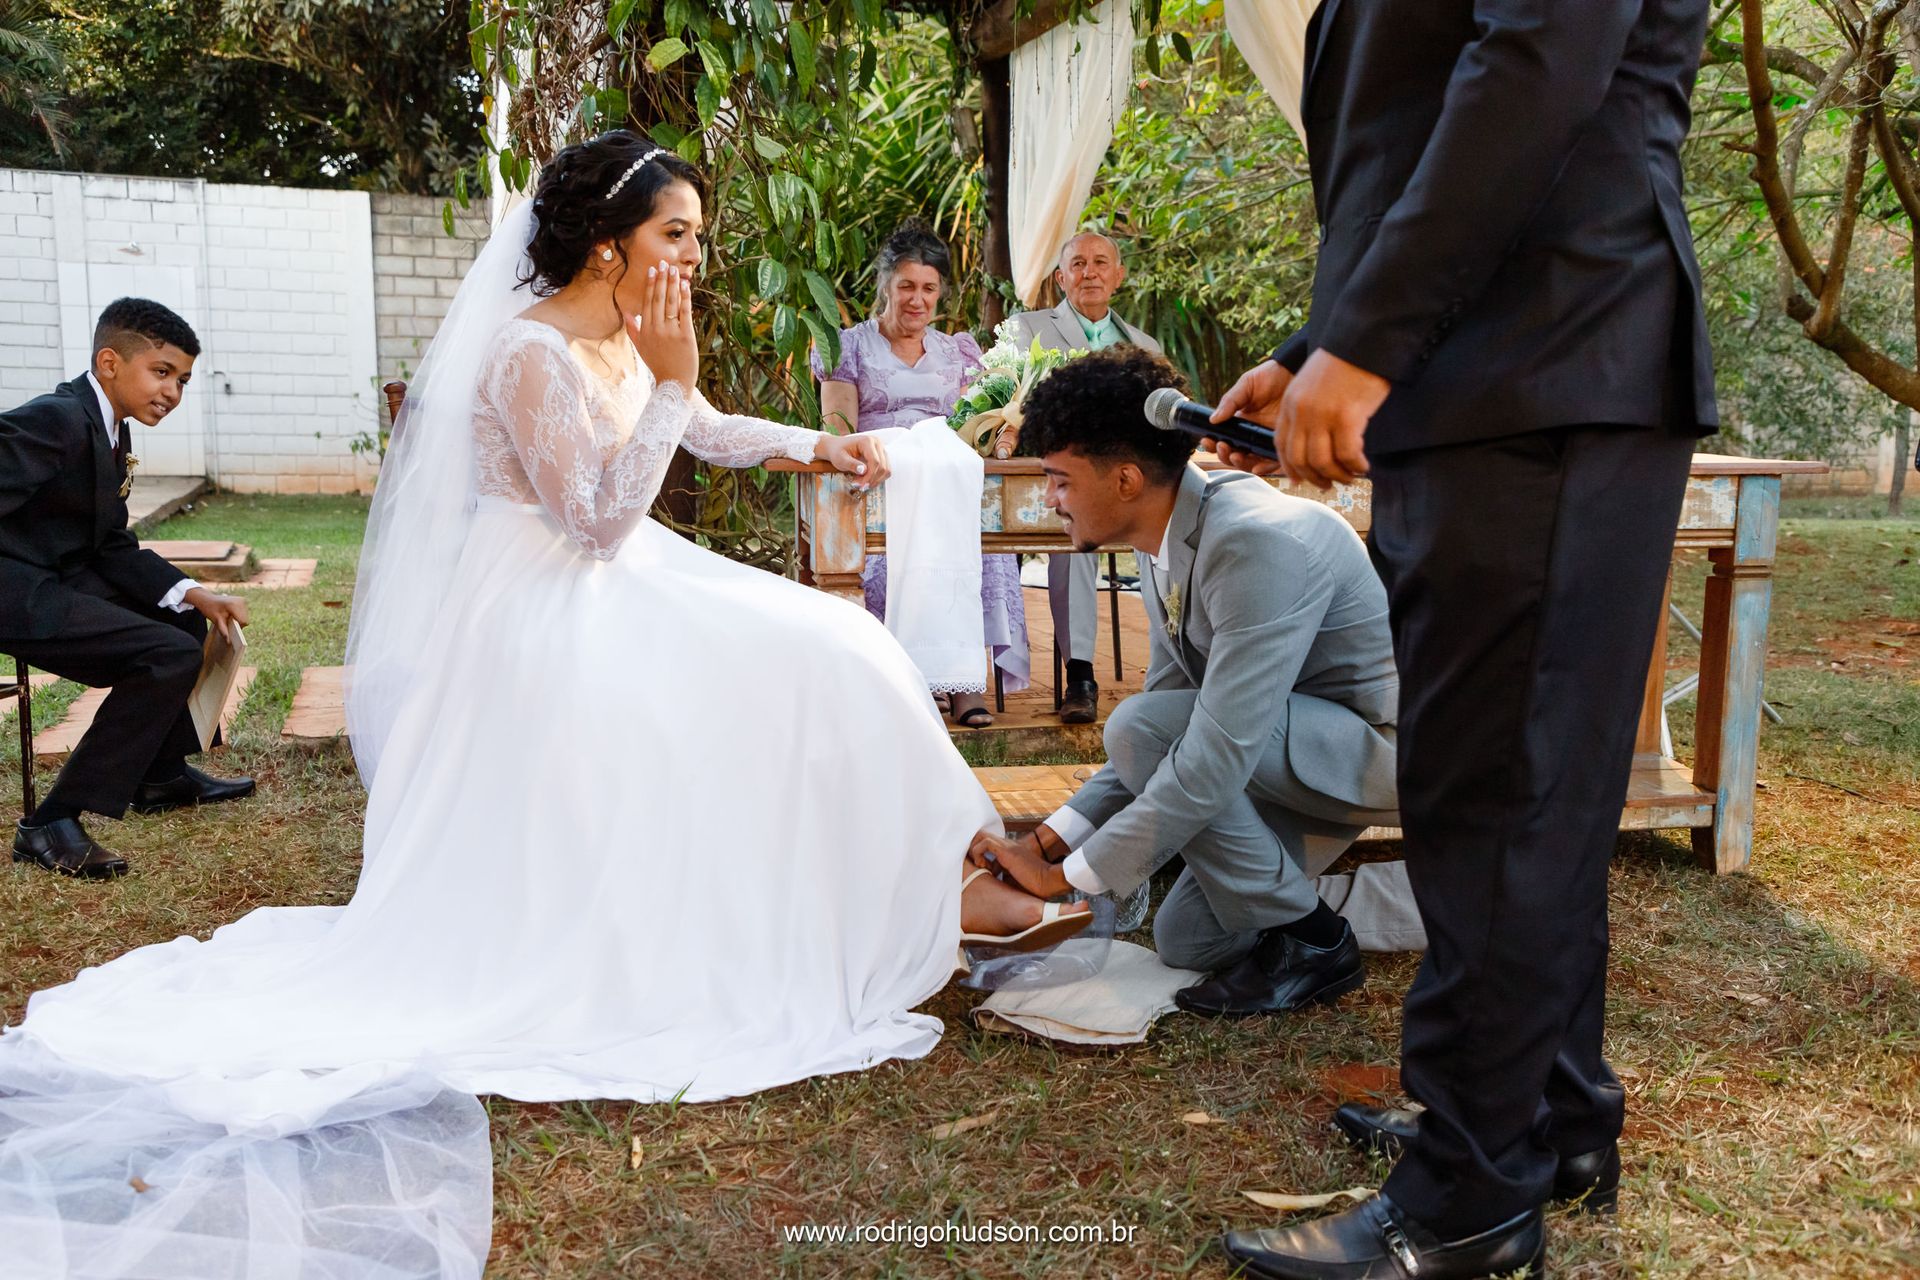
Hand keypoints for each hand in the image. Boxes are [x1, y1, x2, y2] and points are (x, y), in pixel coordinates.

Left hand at [185, 587, 248, 642]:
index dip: (237, 627)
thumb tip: (229, 641)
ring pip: (246, 617)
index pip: (243, 621)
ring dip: (238, 620)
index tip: (228, 626)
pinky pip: (244, 613)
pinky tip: (230, 614)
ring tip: (228, 617)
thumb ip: (224, 630)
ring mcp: (243, 600)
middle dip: (238, 624)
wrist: (206, 599)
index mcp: (234, 605)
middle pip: (245, 620)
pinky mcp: (243, 600)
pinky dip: (239, 616)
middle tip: (226, 621)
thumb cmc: (210, 609)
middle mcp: (241, 601)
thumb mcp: (216, 620)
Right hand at [624, 259, 697, 392]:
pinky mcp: (685, 336)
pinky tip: (686, 285)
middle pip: (659, 299)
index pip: (647, 302)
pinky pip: (684, 312)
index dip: (651, 285)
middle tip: (664, 262)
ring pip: (671, 303)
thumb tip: (626, 313)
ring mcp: (671, 332)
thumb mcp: (641, 348)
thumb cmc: (658, 364)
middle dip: (661, 279)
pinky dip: (685, 298)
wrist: (673, 383)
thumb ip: (633, 329)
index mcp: (645, 330)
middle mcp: (656, 329)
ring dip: (673, 284)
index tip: (653, 270)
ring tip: (675, 270)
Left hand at [815, 431, 890, 490]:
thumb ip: (851, 464)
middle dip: (872, 479)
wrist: (836, 448)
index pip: (875, 461)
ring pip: (886, 470)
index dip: (870, 475)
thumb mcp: (840, 458)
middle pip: (883, 466)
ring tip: (862, 483)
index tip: (861, 485)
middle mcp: (877, 443)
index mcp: (867, 441)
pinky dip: (877, 478)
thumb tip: (863, 471)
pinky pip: (885, 470)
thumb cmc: (837, 451)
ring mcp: (881, 450)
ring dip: (875, 480)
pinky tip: (866, 480)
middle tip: (860, 486)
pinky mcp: (882, 456)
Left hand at [967, 828, 1069, 898]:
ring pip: (981, 836)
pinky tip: (983, 866)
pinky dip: (978, 853)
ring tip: (979, 866)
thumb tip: (988, 886)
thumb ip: (1002, 879)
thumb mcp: (1014, 882)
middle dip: (974, 849)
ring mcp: (1008, 846)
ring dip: (975, 850)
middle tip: (976, 865)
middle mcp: (1008, 845)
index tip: (982, 871)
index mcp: (1011, 851)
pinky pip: (985, 843)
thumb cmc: (1035, 886)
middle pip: (982, 836)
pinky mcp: (1007, 851)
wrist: (1049, 882)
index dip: (980, 856)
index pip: (989, 844)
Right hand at [1203, 359, 1290, 476]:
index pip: (1224, 439)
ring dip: (1241, 463)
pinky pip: (1274, 462)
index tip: (1207, 440)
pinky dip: (1265, 468)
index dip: (1213, 444)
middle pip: (1235, 454)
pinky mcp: (1285, 443)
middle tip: (1222, 446)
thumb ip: (1230, 402)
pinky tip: (1257, 466)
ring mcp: (1268, 440)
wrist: (1294, 371)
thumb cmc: (1270, 376)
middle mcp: (1253, 435)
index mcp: (1241, 423)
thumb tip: (1213, 420)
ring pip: (1252, 462)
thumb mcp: (1246, 385)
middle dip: (1225, 455)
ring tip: (1236, 455)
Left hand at [1272, 349, 1388, 487]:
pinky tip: (1363, 467)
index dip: (1291, 467)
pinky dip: (1355, 466)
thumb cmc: (1344, 363)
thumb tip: (1311, 438)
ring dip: (1337, 476)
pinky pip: (1347, 454)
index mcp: (1291, 404)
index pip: (1282, 445)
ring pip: (1322, 462)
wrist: (1362, 341)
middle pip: (1299, 459)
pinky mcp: (1346, 417)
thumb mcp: (1312, 384)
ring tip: (1350, 477)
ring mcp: (1323, 415)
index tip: (1301, 479)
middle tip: (1328, 485)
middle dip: (1314, 478)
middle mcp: (1302, 412)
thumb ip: (1305, 409)